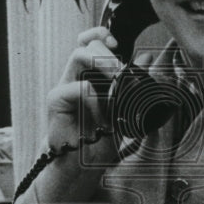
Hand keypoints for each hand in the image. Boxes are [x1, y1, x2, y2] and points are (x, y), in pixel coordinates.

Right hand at [45, 26, 122, 166]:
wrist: (81, 167)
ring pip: (78, 55)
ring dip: (101, 63)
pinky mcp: (56, 100)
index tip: (117, 44)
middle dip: (107, 51)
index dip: (101, 35)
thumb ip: (133, 85)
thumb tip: (147, 56)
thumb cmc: (100, 139)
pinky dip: (95, 98)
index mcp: (90, 76)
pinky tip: (101, 115)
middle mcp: (76, 77)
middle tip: (122, 69)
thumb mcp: (124, 110)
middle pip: (86, 44)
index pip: (90, 42)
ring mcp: (65, 87)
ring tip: (115, 79)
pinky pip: (77, 87)